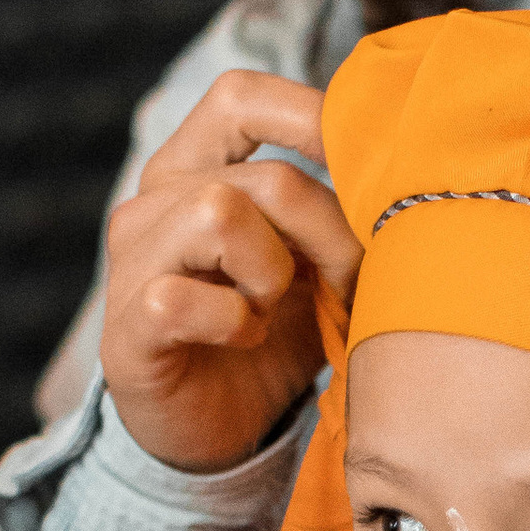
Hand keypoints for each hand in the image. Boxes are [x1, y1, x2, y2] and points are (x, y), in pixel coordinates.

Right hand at [102, 73, 362, 474]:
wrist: (218, 432)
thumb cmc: (272, 334)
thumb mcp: (313, 262)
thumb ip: (337, 211)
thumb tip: (404, 166)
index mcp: (196, 168)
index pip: (241, 98)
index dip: (311, 118)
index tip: (370, 165)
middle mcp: (155, 201)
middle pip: (267, 178)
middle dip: (331, 237)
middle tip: (345, 286)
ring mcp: (132, 261)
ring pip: (220, 214)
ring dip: (271, 274)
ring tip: (272, 309)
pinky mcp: (125, 325)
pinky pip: (180, 295)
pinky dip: (230, 321)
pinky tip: (242, 339)